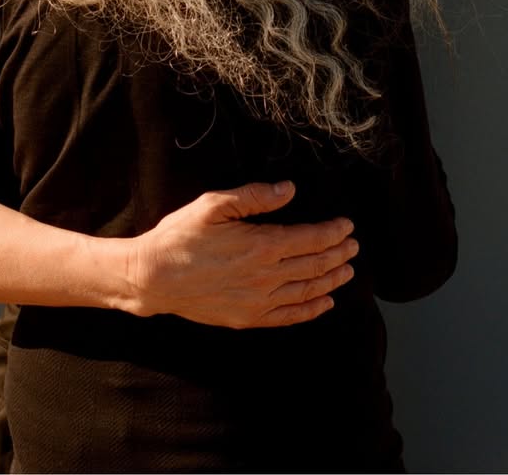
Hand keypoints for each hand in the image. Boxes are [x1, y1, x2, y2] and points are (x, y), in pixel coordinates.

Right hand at [126, 181, 357, 327]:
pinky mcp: (249, 318)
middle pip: (314, 265)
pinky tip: (324, 303)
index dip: (333, 232)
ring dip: (332, 280)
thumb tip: (289, 189)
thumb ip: (254, 196)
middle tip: (354, 246)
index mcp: (261, 245)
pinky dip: (312, 309)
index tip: (347, 226)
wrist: (153, 278)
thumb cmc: (180, 236)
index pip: (310, 239)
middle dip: (339, 254)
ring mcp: (259, 301)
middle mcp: (266, 277)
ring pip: (308, 291)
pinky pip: (290, 316)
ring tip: (348, 271)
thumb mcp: (213, 205)